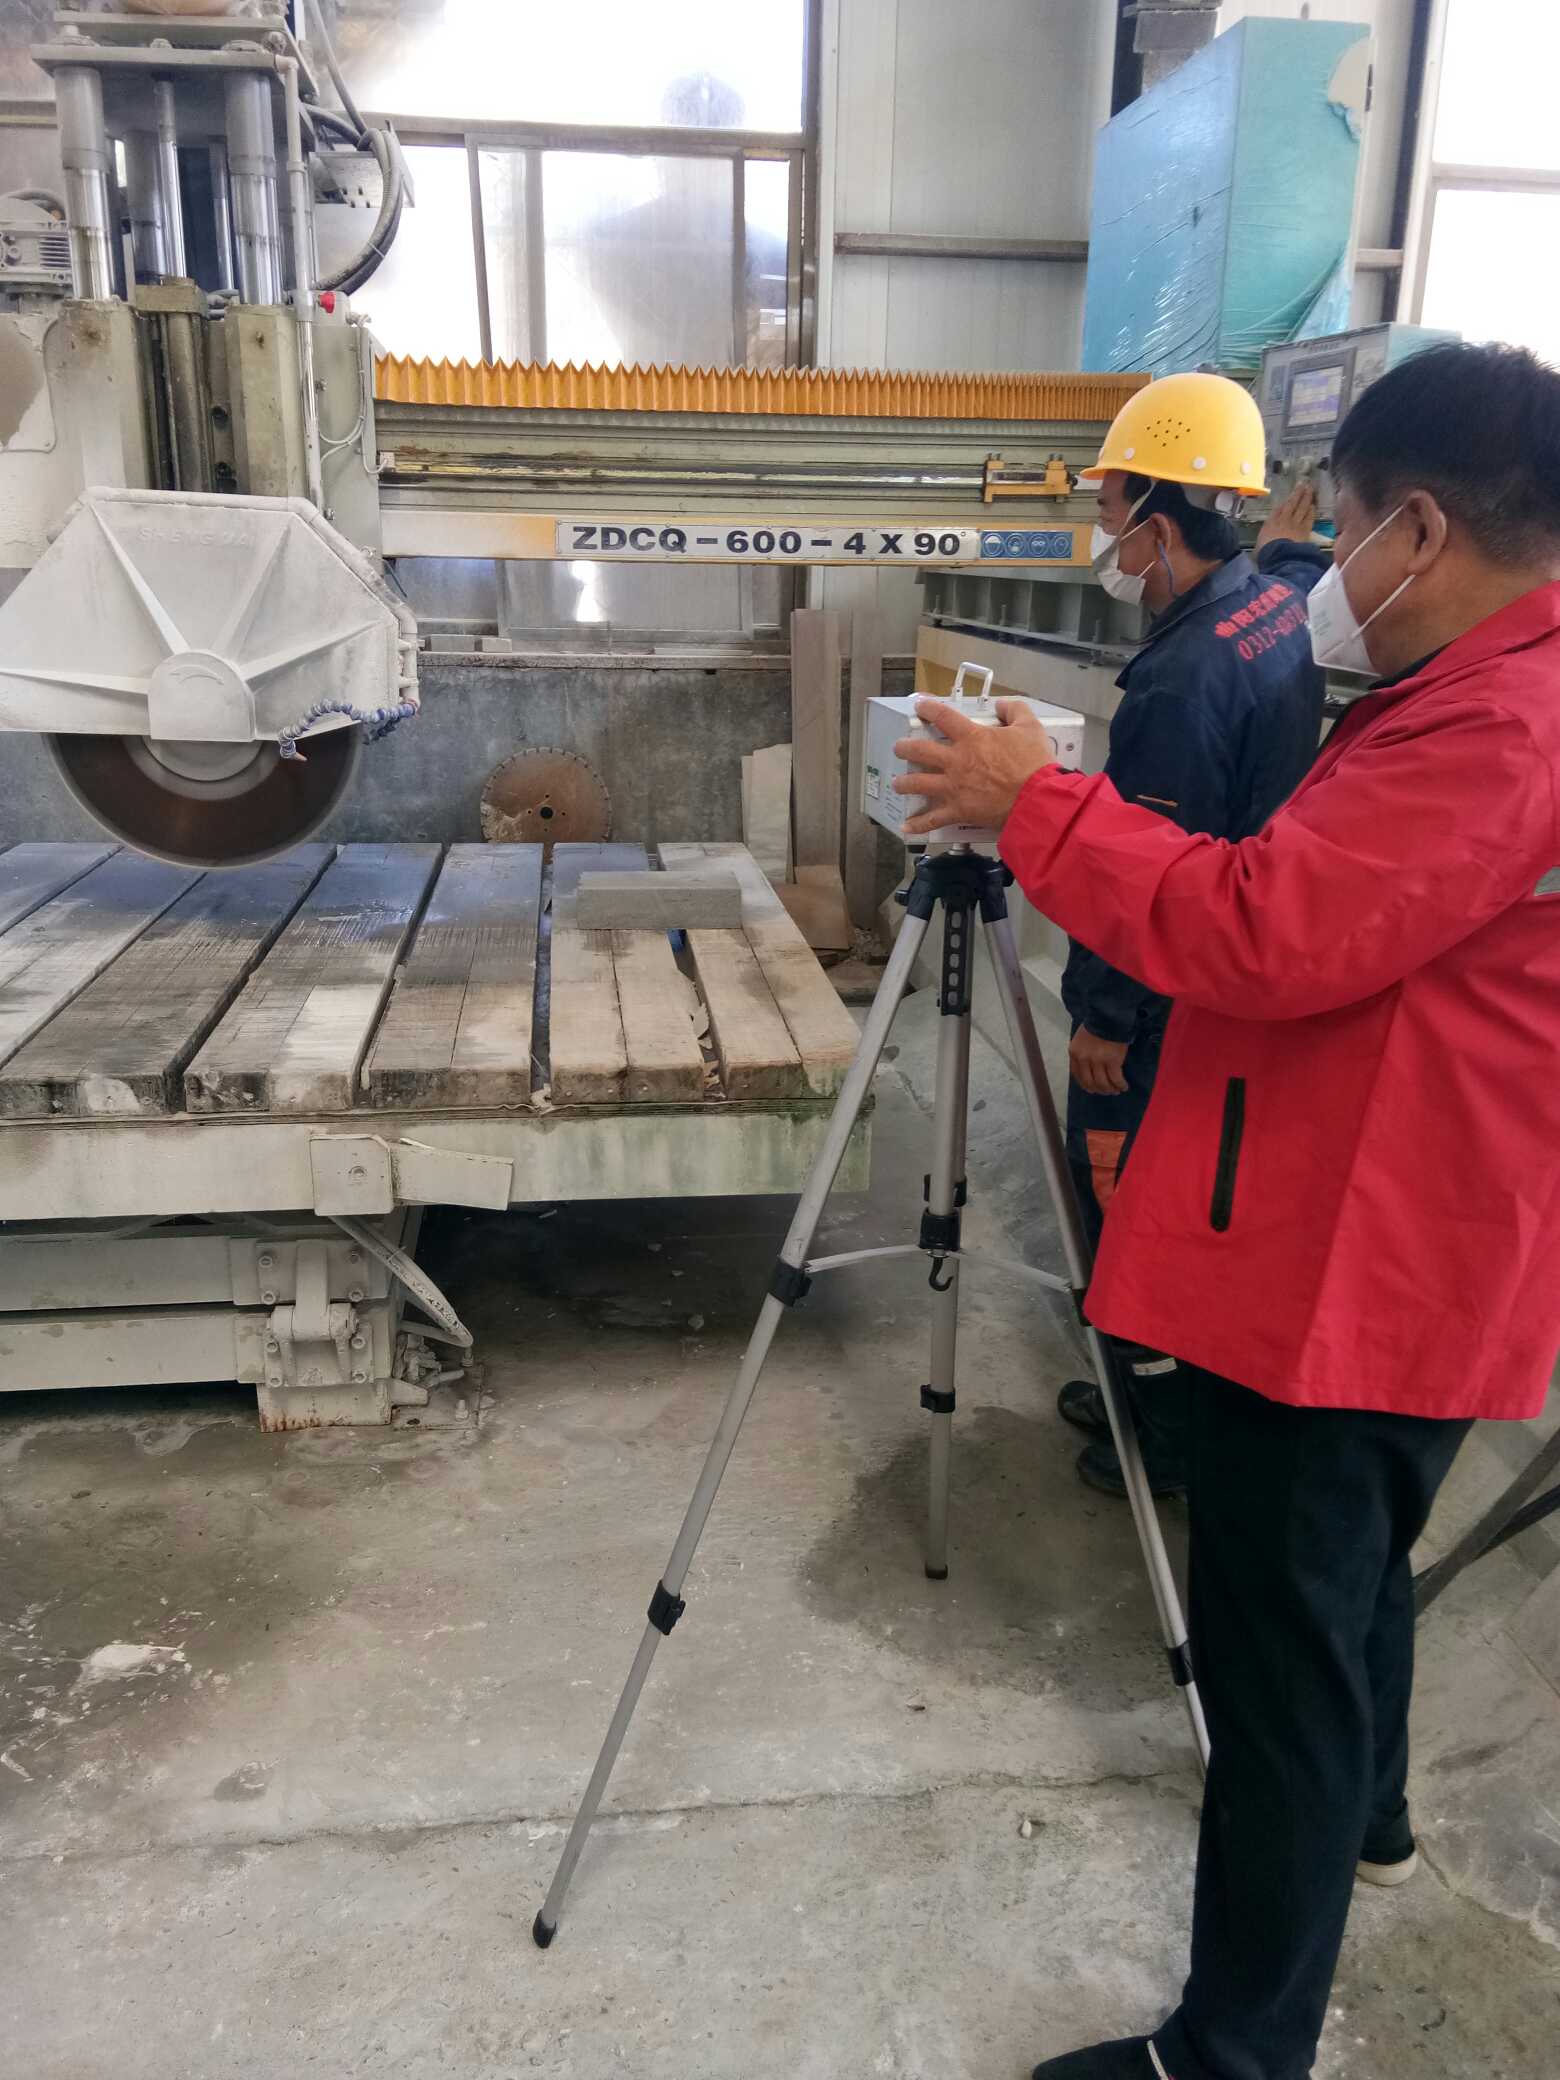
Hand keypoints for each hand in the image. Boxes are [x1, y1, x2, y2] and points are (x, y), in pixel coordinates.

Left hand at [891, 697, 1054, 836]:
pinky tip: (906, 827)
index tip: (919, 704)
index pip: (943, 717)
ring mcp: (953, 787)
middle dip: (905, 748)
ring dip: (904, 784)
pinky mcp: (958, 810)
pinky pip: (932, 819)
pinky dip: (918, 824)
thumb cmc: (1034, 764)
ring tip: (897, 784)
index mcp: (972, 738)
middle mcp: (956, 761)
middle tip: (899, 748)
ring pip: (918, 783)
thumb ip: (1014, 710)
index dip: (928, 707)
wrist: (1036, 799)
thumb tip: (1001, 704)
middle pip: (920, 751)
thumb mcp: (1030, 727)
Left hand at [1069, 1026, 1129, 1095]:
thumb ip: (1082, 1052)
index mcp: (1074, 1053)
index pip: (1077, 1075)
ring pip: (1103, 1083)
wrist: (1109, 1017)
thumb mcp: (1081, 1038)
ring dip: (1110, 1089)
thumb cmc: (1096, 1024)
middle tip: (1106, 1092)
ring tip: (1116, 1090)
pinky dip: (1120, 1085)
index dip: (1085, 1085)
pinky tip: (1124, 1086)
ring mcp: (1097, 1061)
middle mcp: (1084, 1060)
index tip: (1091, 1089)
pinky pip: (1116, 1079)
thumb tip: (1088, 1067)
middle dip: (1099, 1090)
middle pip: (1090, 1082)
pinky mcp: (1112, 1062)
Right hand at [1256, 480, 1319, 550]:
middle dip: (1297, 493)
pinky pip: (1308, 518)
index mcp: (1270, 523)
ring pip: (1301, 507)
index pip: (1277, 510)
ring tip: (1310, 489)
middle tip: (1303, 483)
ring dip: (1306, 497)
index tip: (1288, 497)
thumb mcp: (1259, 545)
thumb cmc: (1266, 552)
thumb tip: (1263, 541)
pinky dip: (1311, 512)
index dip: (1283, 503)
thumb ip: (1263, 539)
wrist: (1279, 556)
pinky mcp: (1305, 530)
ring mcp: (1295, 523)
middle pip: (1291, 503)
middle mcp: (1283, 520)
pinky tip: (1313, 506)